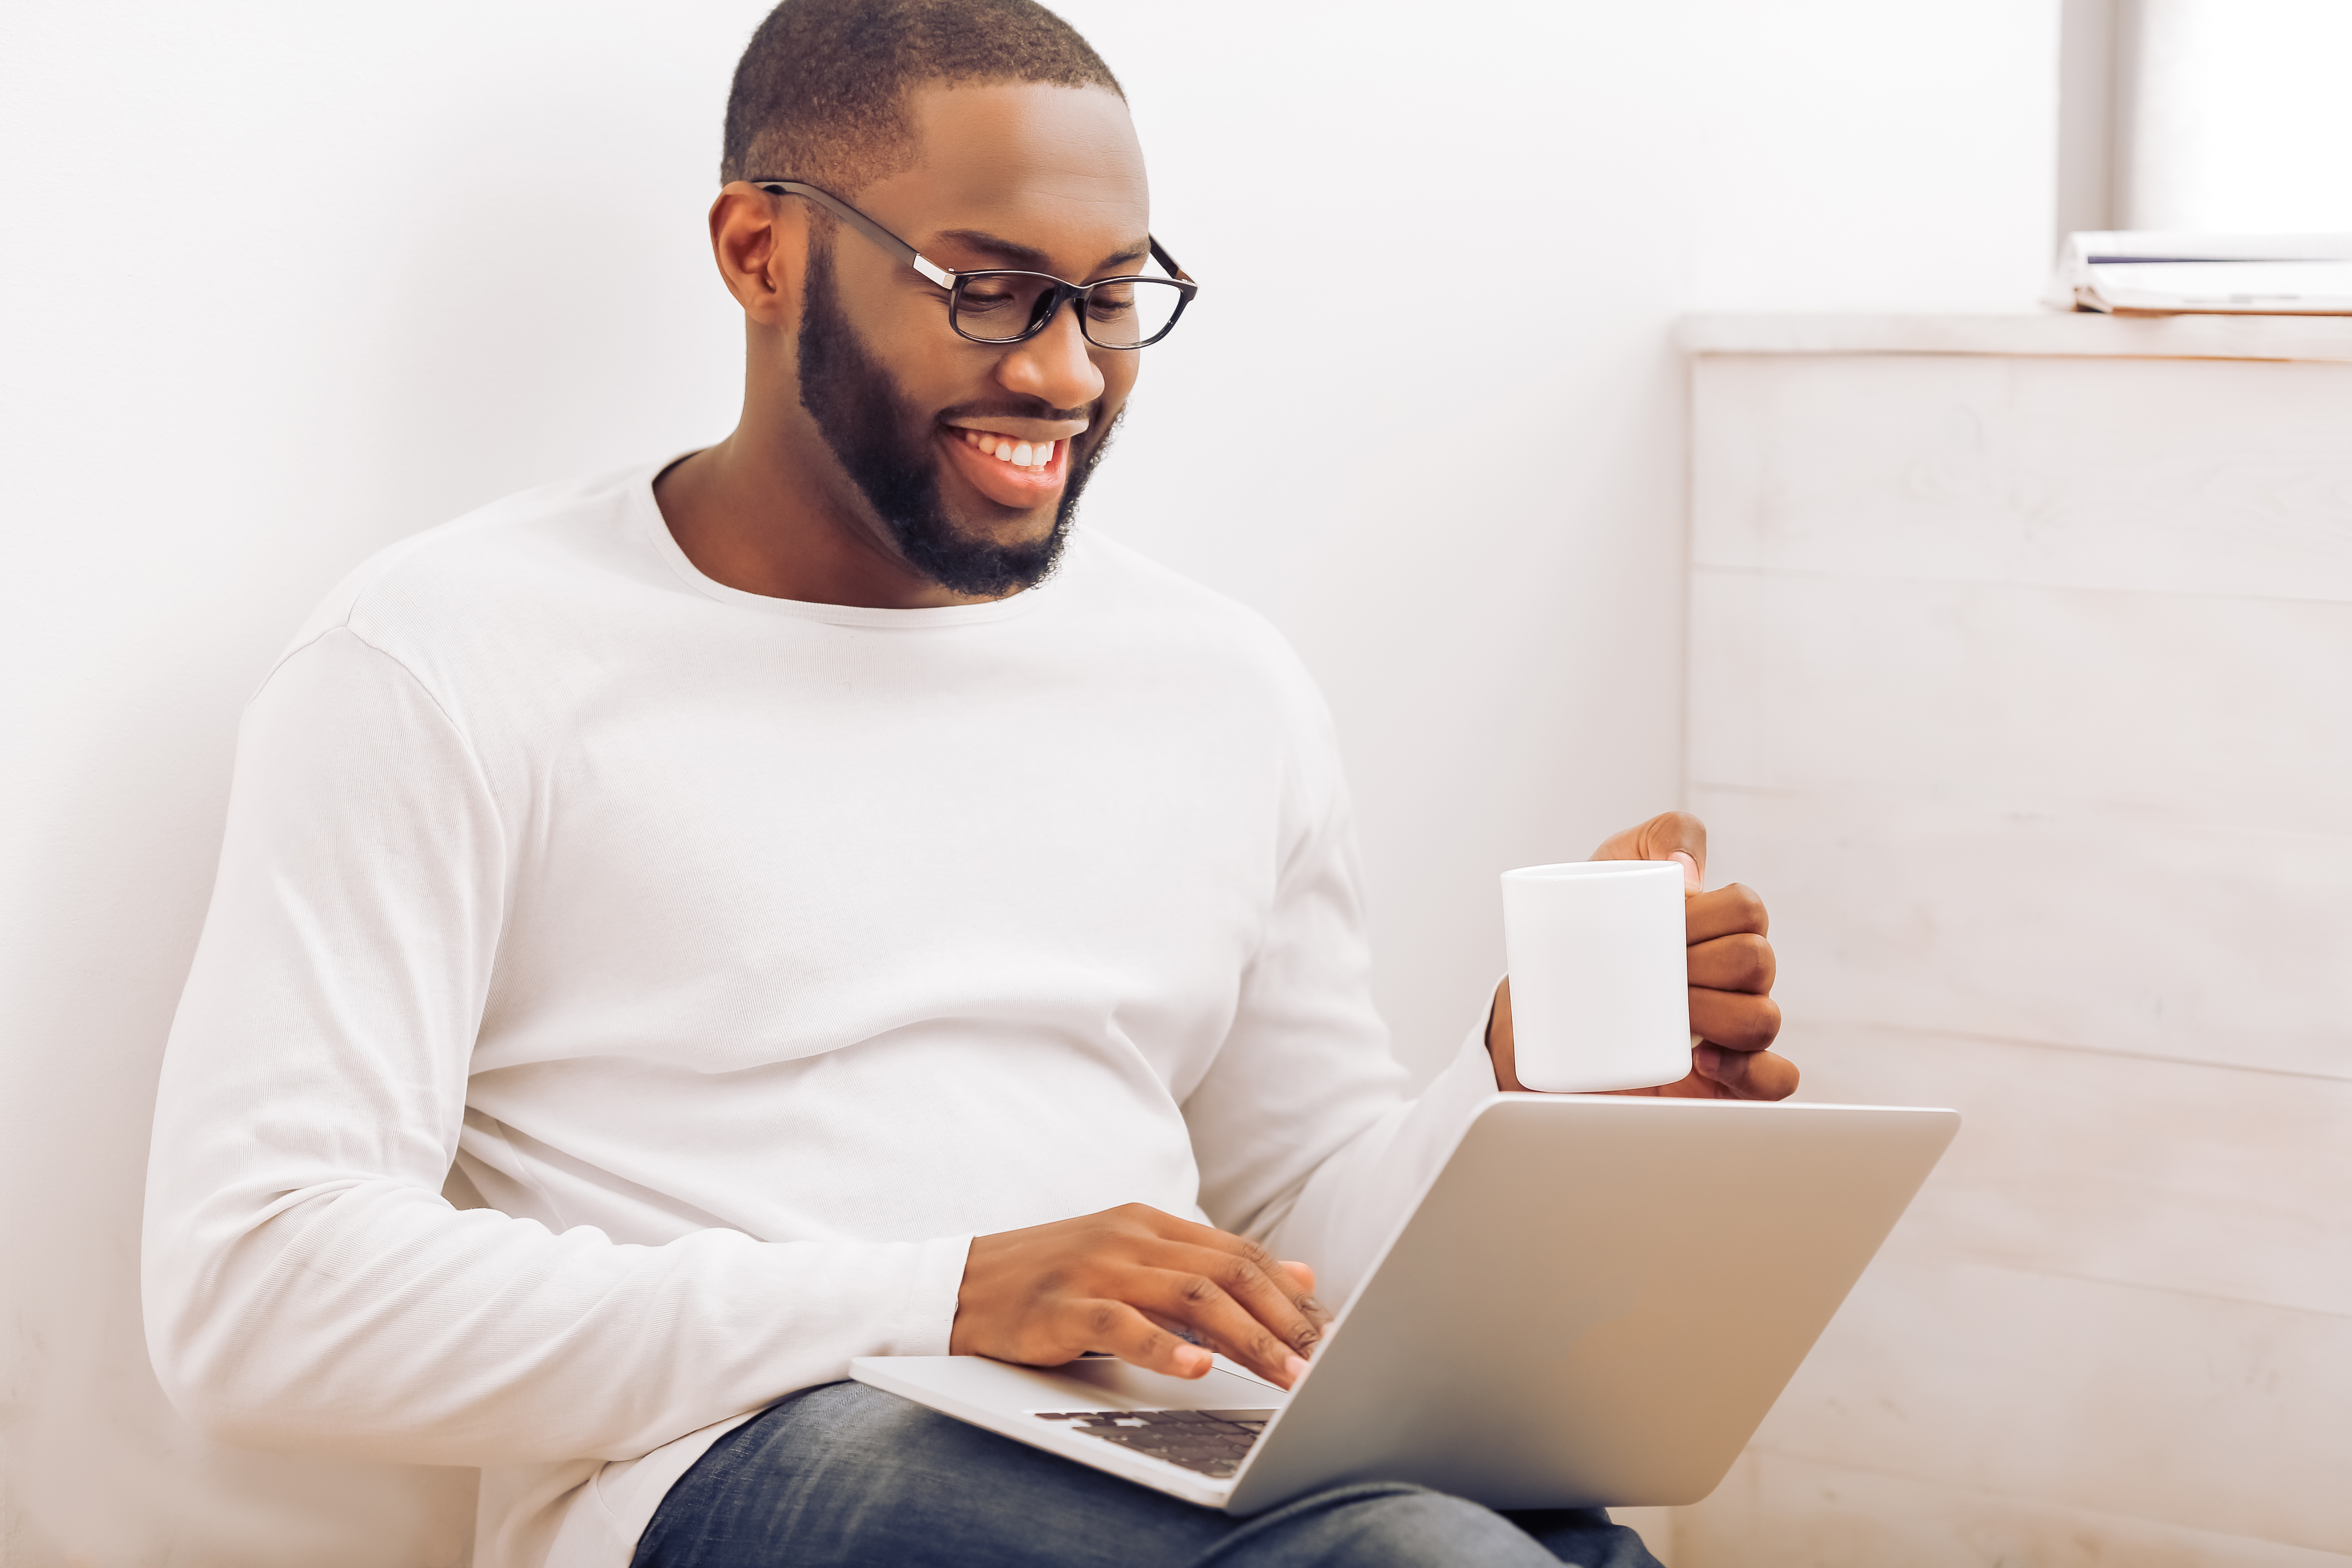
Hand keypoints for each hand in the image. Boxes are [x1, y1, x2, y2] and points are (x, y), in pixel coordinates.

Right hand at [950, 1203, 1329, 1388]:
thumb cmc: (1054, 1280)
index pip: (1238, 1254)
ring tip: (1285, 1374)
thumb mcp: (1134, 1262)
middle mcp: (1130, 1237)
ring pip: (1190, 1295)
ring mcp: (1097, 1268)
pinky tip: (1198, 1368)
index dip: (1289, 1293)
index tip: (1329, 1331)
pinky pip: (1122, 1324)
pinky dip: (1164, 1346)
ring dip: (1246, 1339)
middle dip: (1283, 1319)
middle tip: (1323, 1361)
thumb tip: (1298, 1275)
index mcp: (1150, 1223)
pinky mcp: (1064, 1305)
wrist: (963, 1284)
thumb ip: (1208, 1266)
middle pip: (1227, 1273)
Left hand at [1487, 811, 1794, 1099]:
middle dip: (1700, 963)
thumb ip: (1659, 839)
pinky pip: (1774, 1081)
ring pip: (1763, 1019)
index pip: (1745, 909)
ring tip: (1666, 1016)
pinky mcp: (1722, 1081)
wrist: (1541, 1008)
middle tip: (1652, 971)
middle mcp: (1735, 978)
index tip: (1660, 923)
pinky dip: (1751, 1071)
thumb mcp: (1614, 868)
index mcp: (1720, 927)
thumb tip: (1684, 872)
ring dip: (1715, 1015)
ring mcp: (1732, 1029)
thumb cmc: (1587, 932)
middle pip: (1756, 961)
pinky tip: (1704, 1059)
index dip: (1706, 914)